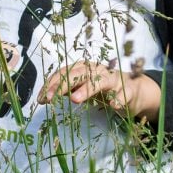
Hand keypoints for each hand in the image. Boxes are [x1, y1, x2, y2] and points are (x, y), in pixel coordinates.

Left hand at [41, 60, 161, 121]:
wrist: (131, 90)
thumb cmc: (101, 89)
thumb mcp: (81, 88)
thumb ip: (66, 90)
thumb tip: (44, 96)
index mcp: (83, 68)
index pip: (64, 73)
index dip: (51, 84)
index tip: (41, 98)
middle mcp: (97, 70)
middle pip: (77, 74)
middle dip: (62, 86)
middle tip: (50, 98)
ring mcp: (113, 79)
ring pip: (99, 81)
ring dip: (87, 89)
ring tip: (75, 100)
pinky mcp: (128, 90)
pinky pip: (123, 94)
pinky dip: (118, 99)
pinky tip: (113, 105)